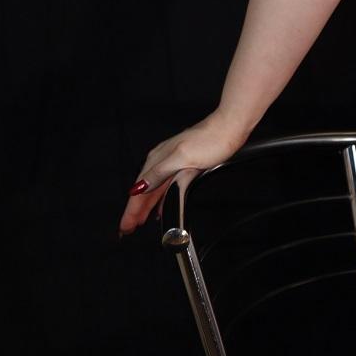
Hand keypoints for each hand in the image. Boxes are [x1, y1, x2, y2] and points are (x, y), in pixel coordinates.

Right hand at [118, 112, 251, 237]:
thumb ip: (159, 172)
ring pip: (155, 190)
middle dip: (135, 211)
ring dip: (146, 207)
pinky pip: (168, 188)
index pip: (139, 189)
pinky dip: (162, 200)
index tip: (126, 225)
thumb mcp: (182, 157)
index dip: (131, 209)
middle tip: (128, 228)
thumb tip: (140, 186)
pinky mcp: (186, 166)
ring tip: (139, 222)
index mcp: (158, 159)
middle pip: (144, 191)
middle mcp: (163, 161)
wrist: (230, 127)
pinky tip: (161, 208)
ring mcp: (174, 164)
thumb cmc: (209, 139)